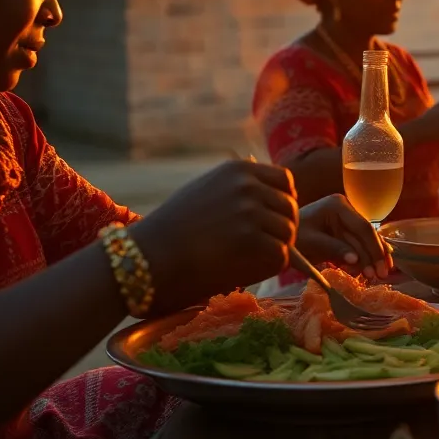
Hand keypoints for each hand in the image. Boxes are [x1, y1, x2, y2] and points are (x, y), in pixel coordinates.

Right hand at [131, 159, 296, 311]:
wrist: (148, 255)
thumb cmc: (172, 229)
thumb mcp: (205, 190)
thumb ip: (237, 190)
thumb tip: (270, 202)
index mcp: (238, 170)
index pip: (285, 181)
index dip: (281, 204)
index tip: (270, 221)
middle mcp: (248, 185)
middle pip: (290, 209)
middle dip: (280, 229)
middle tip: (259, 248)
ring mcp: (251, 211)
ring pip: (288, 233)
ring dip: (274, 249)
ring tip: (247, 259)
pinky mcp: (252, 239)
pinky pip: (281, 255)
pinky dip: (268, 266)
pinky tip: (245, 269)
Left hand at [297, 194, 391, 280]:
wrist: (279, 237)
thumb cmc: (292, 237)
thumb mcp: (311, 243)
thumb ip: (334, 249)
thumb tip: (356, 259)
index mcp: (338, 205)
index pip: (363, 227)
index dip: (374, 248)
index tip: (380, 268)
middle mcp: (346, 209)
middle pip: (367, 236)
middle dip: (374, 257)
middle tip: (380, 276)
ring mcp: (346, 220)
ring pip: (365, 243)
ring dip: (369, 260)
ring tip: (372, 277)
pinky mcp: (344, 232)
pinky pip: (358, 246)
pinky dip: (363, 259)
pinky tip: (367, 270)